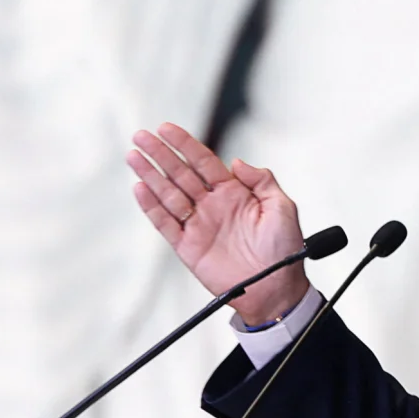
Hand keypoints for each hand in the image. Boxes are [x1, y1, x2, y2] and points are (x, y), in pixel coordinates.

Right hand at [126, 123, 308, 325]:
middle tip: (141, 137)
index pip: (204, 161)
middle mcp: (213, 206)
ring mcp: (199, 225)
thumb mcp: (282, 207)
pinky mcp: (189, 246)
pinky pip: (166, 223)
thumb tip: (237, 162)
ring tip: (134, 157)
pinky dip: (151, 207)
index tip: (166, 129)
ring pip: (168, 194)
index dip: (185, 144)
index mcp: (235, 193)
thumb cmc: (284, 251)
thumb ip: (262, 180)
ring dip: (150, 176)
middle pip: (180, 173)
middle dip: (160, 154)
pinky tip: (140, 189)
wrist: (276, 289)